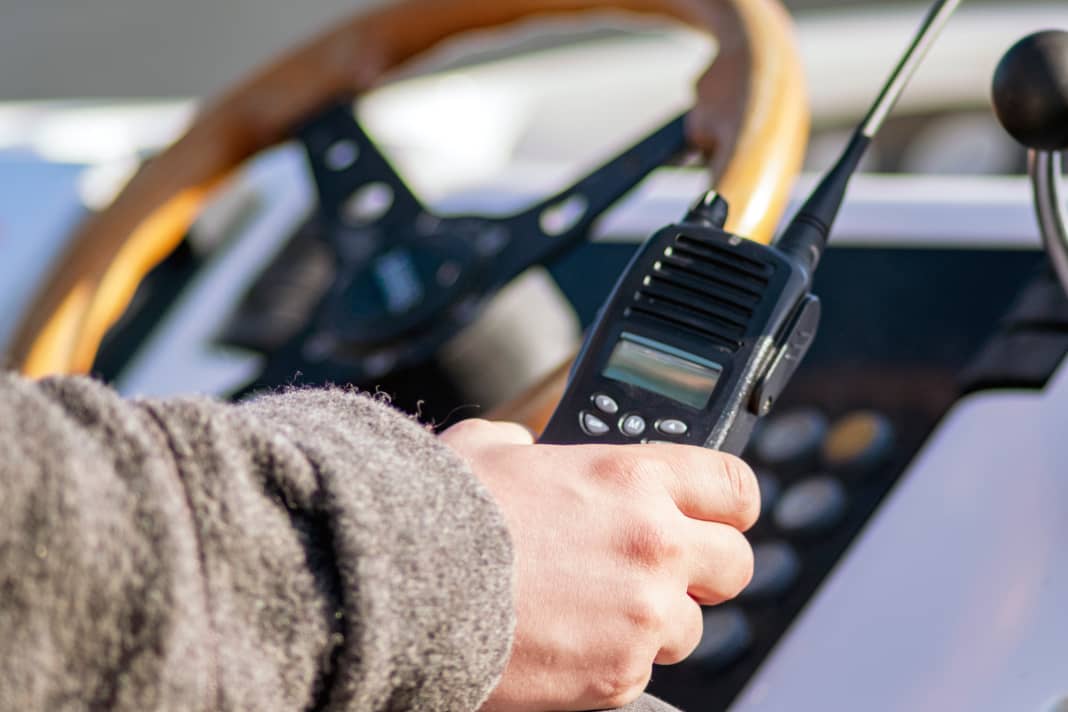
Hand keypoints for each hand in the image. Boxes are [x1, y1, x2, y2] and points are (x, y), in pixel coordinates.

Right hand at [439, 419, 758, 711]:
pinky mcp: (618, 673)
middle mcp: (655, 541)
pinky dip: (611, 661)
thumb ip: (527, 443)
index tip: (712, 516)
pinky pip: (640, 670)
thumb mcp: (488, 448)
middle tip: (660, 571)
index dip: (726, 505)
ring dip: (654, 622)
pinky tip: (565, 642)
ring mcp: (643, 612)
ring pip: (692, 628)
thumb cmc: (441, 511)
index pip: (735, 487)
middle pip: (736, 564)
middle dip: (704, 571)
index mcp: (633, 476)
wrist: (403, 586)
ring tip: (594, 613)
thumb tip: (526, 448)